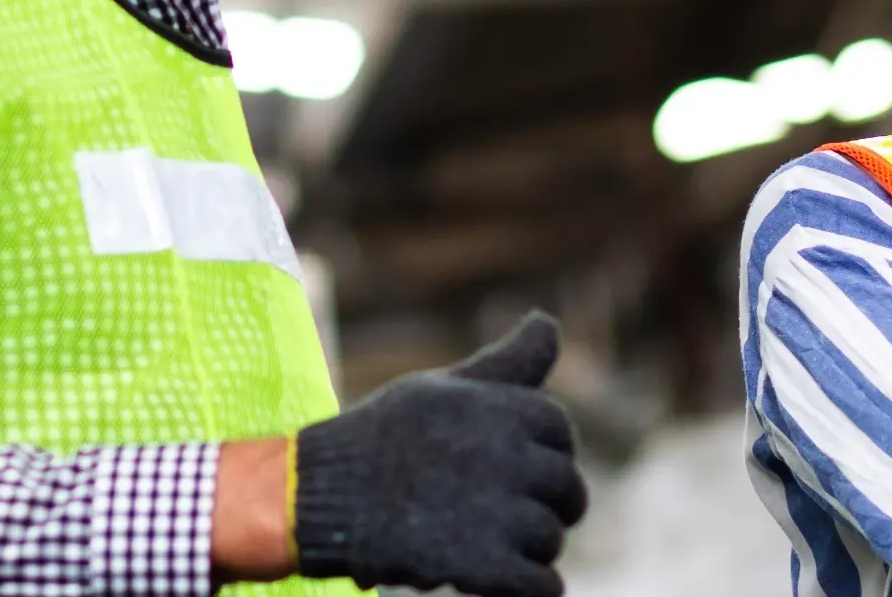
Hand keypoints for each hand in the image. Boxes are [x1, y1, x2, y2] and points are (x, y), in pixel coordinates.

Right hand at [290, 312, 589, 596]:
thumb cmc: (385, 437)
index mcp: (505, 408)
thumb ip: (507, 363)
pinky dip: (532, 587)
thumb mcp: (445, 388)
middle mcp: (511, 456)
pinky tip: (503, 579)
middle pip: (566, 488)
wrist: (325, 495)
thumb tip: (548, 321)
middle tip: (508, 516)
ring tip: (484, 542)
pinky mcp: (485, 566)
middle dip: (546, 504)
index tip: (511, 467)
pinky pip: (542, 585)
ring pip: (550, 538)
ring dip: (527, 548)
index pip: (558, 432)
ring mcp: (500, 513)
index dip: (540, 452)